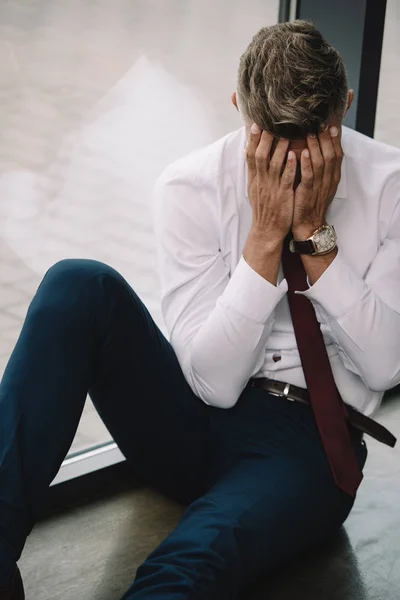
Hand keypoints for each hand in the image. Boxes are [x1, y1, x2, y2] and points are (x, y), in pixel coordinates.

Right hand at [246, 124, 296, 243]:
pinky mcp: (282, 195)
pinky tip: (294, 155)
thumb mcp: (256, 190)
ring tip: (286, 133)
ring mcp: (271, 188)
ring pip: (273, 164)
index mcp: (254, 179)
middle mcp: (261, 181)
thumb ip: (256, 172)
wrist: (266, 231)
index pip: (250, 156)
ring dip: (279, 148)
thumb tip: (252, 156)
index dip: (252, 140)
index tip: (255, 125)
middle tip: (270, 122)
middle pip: (260, 156)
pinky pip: (286, 178)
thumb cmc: (265, 209)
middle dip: (264, 138)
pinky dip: (289, 166)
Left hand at [292, 126, 342, 238]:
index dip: (335, 138)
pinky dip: (305, 164)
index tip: (332, 122)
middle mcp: (328, 180)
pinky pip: (308, 177)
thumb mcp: (319, 183)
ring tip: (311, 132)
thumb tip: (315, 147)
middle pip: (331, 154)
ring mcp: (319, 187)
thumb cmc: (310, 202)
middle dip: (326, 137)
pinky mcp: (307, 193)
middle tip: (321, 121)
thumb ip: (319, 167)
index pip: (337, 153)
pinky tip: (301, 153)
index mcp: (332, 177)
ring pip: (320, 163)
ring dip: (316, 146)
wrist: (307, 226)